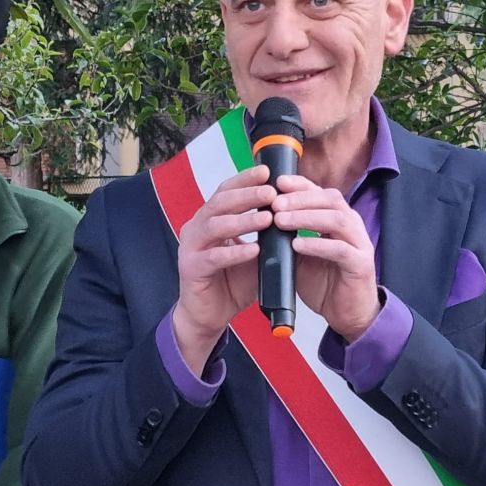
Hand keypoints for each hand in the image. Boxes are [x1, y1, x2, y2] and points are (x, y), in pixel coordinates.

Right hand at [172, 166, 274, 373]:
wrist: (210, 315)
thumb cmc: (233, 280)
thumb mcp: (255, 252)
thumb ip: (268, 234)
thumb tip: (295, 213)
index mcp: (210, 218)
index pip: (226, 191)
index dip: (245, 180)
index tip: (268, 171)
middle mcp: (196, 228)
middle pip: (219, 203)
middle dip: (246, 195)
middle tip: (271, 192)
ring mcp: (190, 247)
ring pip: (215, 226)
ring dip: (243, 221)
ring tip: (267, 218)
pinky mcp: (190, 269)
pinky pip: (213, 258)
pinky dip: (235, 253)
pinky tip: (254, 251)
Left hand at [271, 175, 379, 341]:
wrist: (349, 314)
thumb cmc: (326, 283)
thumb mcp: (302, 255)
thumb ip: (290, 237)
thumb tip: (263, 220)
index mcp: (339, 219)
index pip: (321, 192)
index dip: (300, 185)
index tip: (276, 181)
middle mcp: (352, 226)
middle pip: (330, 199)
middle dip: (300, 198)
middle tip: (274, 202)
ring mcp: (360, 244)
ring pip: (337, 219)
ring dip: (306, 217)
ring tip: (281, 220)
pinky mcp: (361, 265)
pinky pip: (339, 249)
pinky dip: (317, 244)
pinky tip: (297, 244)